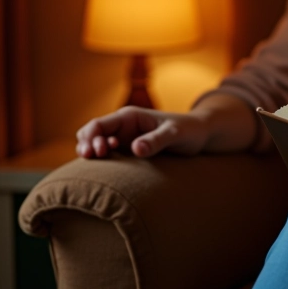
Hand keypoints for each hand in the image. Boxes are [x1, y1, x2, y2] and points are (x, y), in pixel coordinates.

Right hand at [76, 106, 209, 158]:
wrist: (201, 135)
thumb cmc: (190, 130)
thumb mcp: (175, 134)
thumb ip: (157, 140)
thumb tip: (136, 149)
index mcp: (129, 116)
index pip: (99, 124)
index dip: (91, 137)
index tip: (95, 151)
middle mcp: (123, 127)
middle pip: (91, 134)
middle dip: (86, 145)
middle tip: (92, 157)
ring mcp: (125, 140)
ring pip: (97, 146)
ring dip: (92, 154)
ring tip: (97, 162)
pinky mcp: (129, 153)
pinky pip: (109, 158)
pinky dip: (102, 163)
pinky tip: (108, 171)